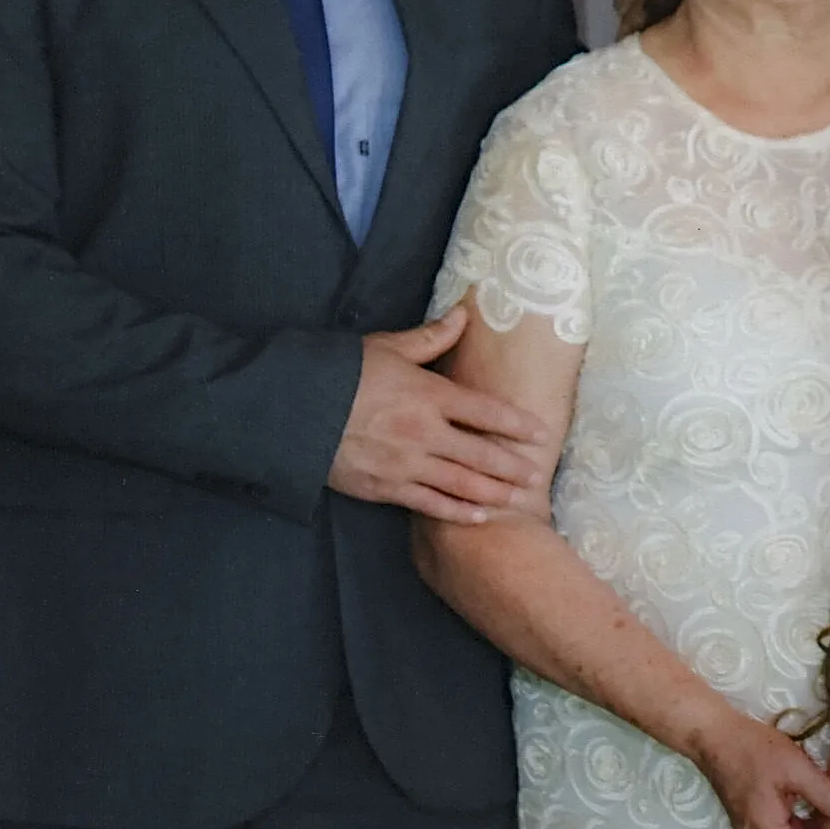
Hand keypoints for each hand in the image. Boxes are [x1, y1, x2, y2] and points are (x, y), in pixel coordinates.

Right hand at [329, 307, 549, 521]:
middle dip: (511, 465)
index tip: (540, 432)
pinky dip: (456, 511)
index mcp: (427, 395)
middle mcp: (422, 432)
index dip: (515, 423)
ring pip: (461, 483)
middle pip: (480, 453)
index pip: (484, 411)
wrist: (289, 411)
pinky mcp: (384, 488)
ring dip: (493, 492)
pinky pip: (428, 504)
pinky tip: (478, 515)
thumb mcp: (386, 347)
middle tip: (536, 475)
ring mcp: (404, 464)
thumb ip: (430, 337)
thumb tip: (463, 313)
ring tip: (518, 499)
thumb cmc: (339, 373)